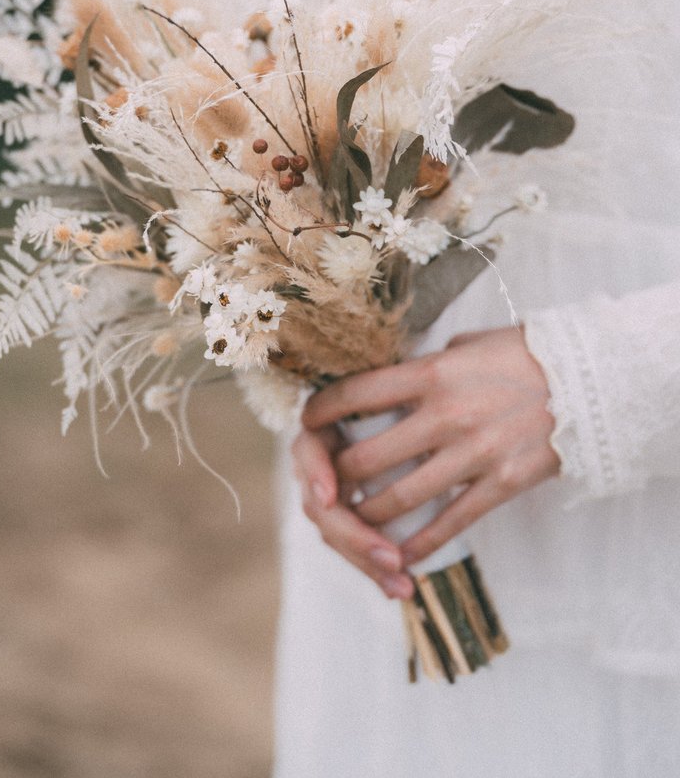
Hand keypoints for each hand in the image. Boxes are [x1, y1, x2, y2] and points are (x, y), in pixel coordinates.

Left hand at [291, 327, 558, 599]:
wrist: (590, 380)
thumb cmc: (524, 355)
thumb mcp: (467, 344)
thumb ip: (426, 365)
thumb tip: (391, 379)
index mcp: (431, 373)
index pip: (355, 394)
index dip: (321, 412)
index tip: (309, 422)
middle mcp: (445, 415)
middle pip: (365, 458)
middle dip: (337, 478)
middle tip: (329, 485)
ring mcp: (473, 452)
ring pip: (398, 499)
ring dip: (368, 515)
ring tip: (356, 520)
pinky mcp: (501, 483)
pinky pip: (449, 523)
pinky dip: (419, 543)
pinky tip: (401, 554)